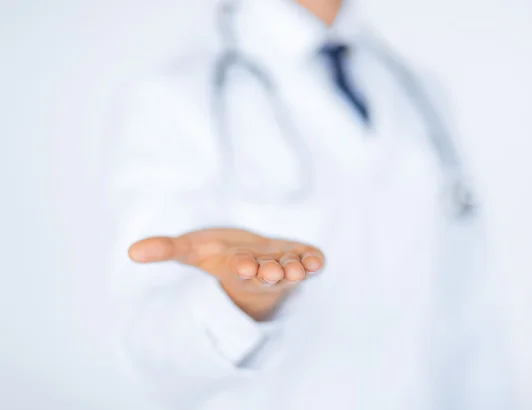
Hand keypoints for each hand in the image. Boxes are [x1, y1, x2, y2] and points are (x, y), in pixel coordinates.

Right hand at [128, 228, 324, 319]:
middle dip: (271, 273)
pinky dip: (314, 263)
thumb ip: (167, 249)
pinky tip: (317, 260)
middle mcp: (263, 270)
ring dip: (296, 271)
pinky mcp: (300, 259)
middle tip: (273, 270)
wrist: (251, 261)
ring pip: (291, 272)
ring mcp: (284, 266)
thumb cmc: (221, 254)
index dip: (243, 267)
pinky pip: (310, 264)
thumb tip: (132, 252)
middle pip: (268, 275)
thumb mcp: (193, 249)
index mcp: (238, 267)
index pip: (240, 268)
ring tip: (298, 268)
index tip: (243, 264)